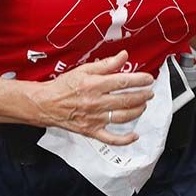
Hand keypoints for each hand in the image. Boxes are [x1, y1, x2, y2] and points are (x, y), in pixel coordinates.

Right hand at [30, 50, 154, 145]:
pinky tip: (134, 136)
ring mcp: (94, 119)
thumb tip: (123, 56)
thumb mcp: (84, 69)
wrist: (46, 103)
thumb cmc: (64, 86)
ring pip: (123, 117)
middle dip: (142, 96)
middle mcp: (96, 102)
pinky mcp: (91, 131)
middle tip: (149, 92)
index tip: (148, 79)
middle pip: (126, 100)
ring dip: (137, 111)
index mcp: (94, 85)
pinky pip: (111, 139)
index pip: (123, 82)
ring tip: (143, 105)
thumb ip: (106, 64)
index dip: (139, 80)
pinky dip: (125, 140)